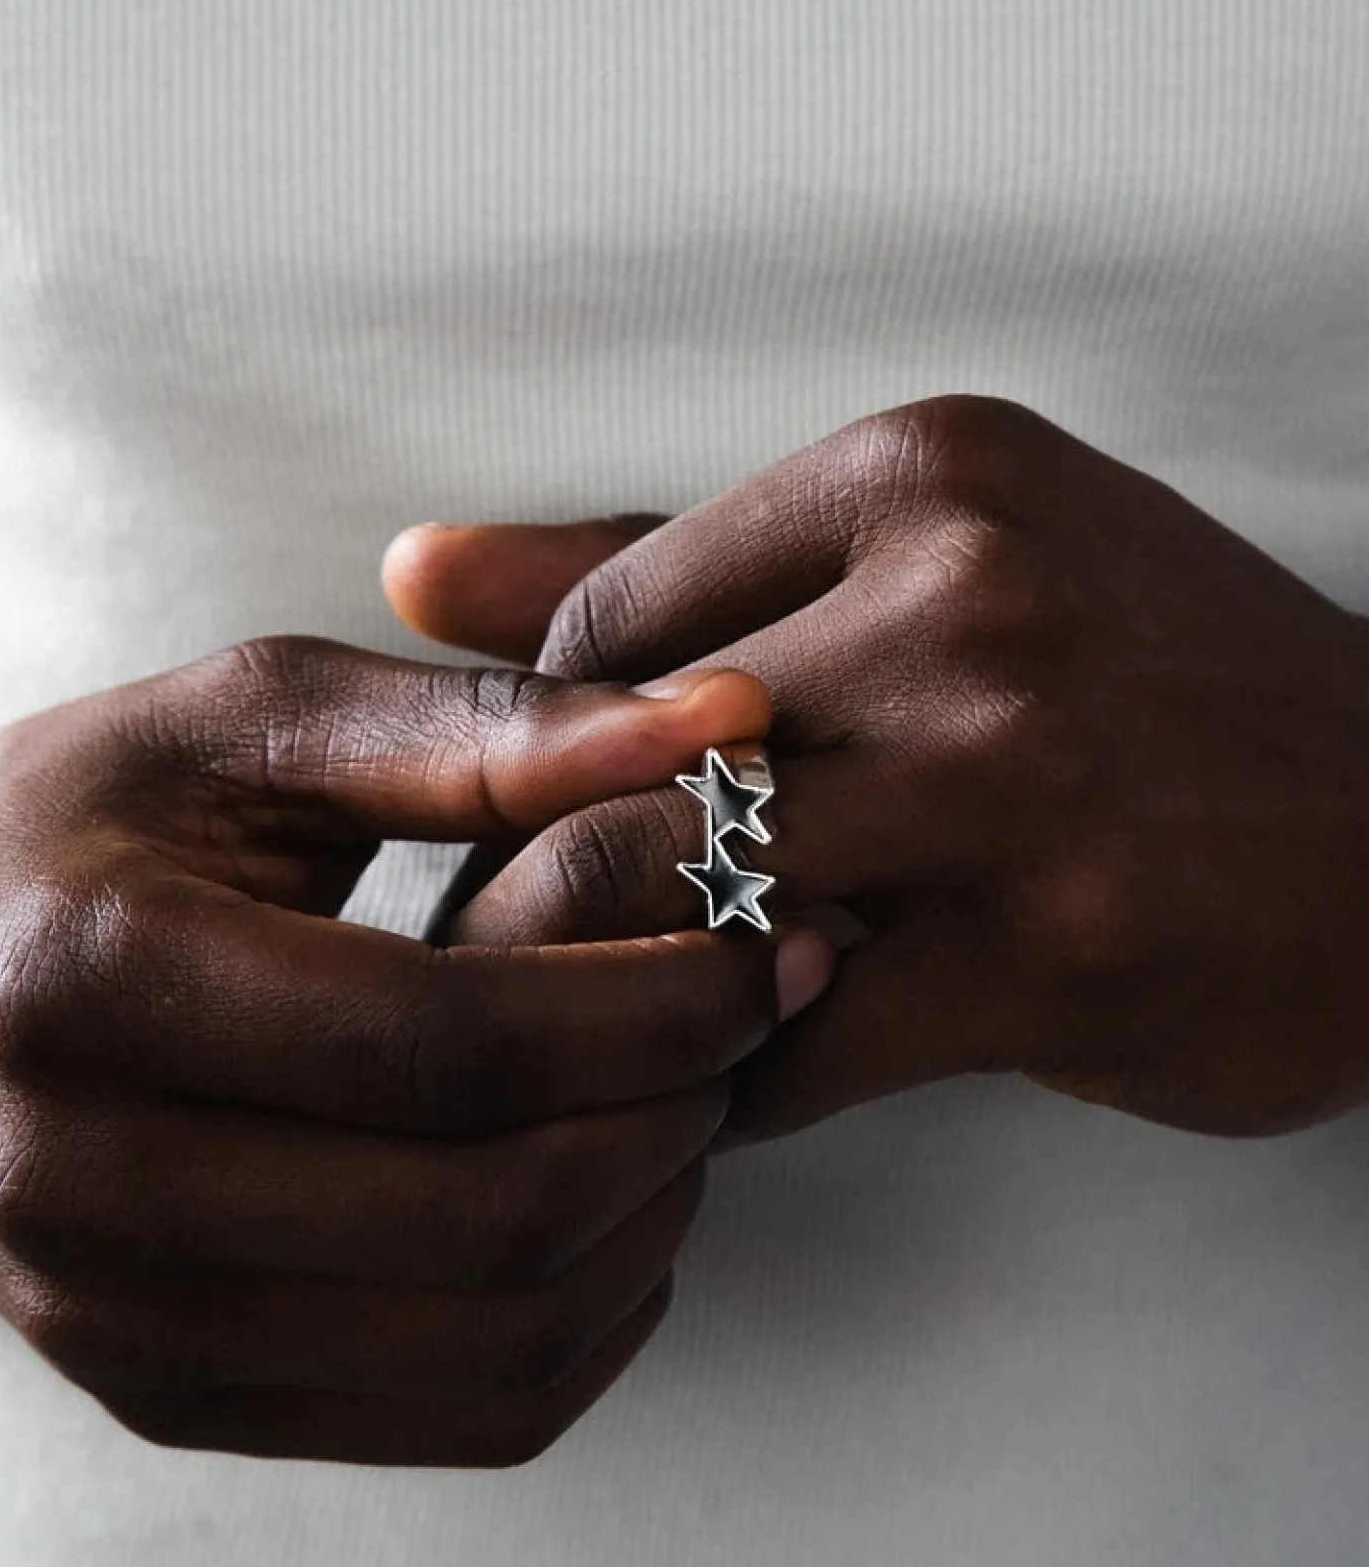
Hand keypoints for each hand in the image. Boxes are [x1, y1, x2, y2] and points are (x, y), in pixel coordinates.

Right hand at [0, 635, 829, 1464]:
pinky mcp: (174, 1396)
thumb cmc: (77, 829)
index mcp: (93, 982)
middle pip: (484, 1215)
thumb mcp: (246, 724)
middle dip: (674, 1113)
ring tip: (680, 1100)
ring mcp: (124, 1324)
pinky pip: (458, 1418)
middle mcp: (85, 1188)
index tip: (758, 944)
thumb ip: (479, 727)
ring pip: (494, 1344)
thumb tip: (715, 730)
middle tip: (742, 1017)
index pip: (438, 1042)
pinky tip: (609, 1208)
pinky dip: (589, 1323)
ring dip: (651, 1223)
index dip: (644, 1001)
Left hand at [386, 395, 1368, 1141]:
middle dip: (537, 889)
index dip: (552, 756)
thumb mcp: (946, 564)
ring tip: (598, 1031)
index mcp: (921, 475)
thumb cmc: (1154, 694)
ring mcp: (1014, 775)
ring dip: (614, 995)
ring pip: (685, 903)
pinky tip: (732, 1091)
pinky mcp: (1052, 953)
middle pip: (620, 765)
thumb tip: (411, 568)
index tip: (554, 830)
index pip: (605, 624)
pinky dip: (731, 1088)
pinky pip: (794, 1049)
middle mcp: (966, 597)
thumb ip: (675, 564)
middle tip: (502, 964)